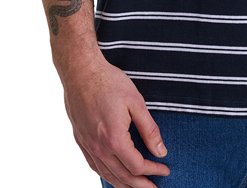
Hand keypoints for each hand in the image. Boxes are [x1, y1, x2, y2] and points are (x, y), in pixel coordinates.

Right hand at [60, 57, 169, 185]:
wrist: (80, 71)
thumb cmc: (109, 82)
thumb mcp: (136, 102)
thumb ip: (149, 129)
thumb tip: (161, 151)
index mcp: (114, 139)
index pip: (137, 166)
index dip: (153, 171)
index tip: (165, 169)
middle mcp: (98, 148)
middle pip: (122, 176)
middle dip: (141, 185)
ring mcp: (87, 145)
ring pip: (107, 175)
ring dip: (124, 185)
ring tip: (137, 187)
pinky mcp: (80, 140)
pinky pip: (94, 166)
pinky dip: (106, 175)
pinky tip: (113, 175)